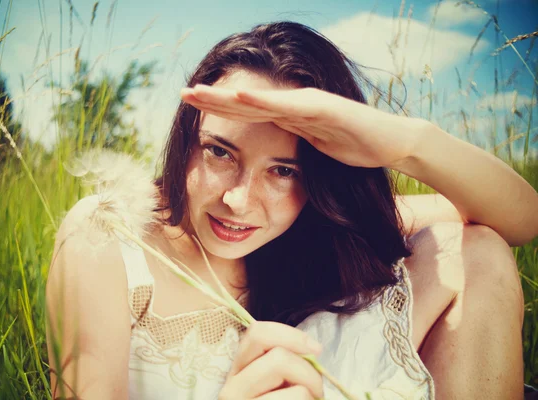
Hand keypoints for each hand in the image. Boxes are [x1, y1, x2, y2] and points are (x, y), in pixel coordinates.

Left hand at [181, 84, 427, 169]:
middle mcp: (293, 105)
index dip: (219, 109)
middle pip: (246, 102)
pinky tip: (240, 94)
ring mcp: (306, 103)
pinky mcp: (322, 107)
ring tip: (199, 92)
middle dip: (213, 99)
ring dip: (228, 95)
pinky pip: (288, 105)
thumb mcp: (313, 146)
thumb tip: (276, 142)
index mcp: (288, 116)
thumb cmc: (354, 144)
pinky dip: (264, 99)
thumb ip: (294, 139)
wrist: (390, 142)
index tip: (192, 109)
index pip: (248, 113)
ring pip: (260, 99)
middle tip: (183, 94)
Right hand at [218, 321, 324, 399]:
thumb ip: (284, 362)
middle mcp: (231, 388)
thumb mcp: (279, 383)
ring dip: (312, 389)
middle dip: (309, 371)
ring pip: (291, 382)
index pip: (257, 333)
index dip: (290, 335)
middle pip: (278, 357)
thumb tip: (312, 349)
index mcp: (237, 371)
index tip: (315, 349)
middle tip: (316, 389)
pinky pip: (296, 396)